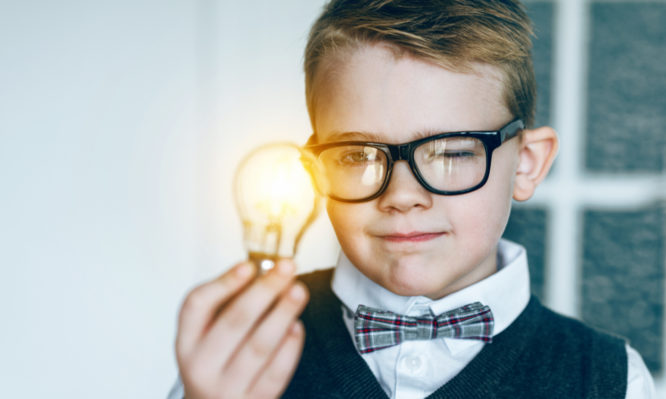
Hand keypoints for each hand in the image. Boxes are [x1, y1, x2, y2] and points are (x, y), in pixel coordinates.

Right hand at [175, 259, 308, 398]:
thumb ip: (230, 302)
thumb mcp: (208, 334)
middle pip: (234, 321)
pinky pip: (277, 372)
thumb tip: (266, 272)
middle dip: (264, 290)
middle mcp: (201, 365)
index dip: (224, 283)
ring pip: (259, 345)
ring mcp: (227, 388)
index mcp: (187, 341)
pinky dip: (290, 346)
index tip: (249, 264)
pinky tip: (297, 325)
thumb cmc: (217, 361)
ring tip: (298, 291)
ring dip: (282, 313)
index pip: (197, 306)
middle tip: (287, 267)